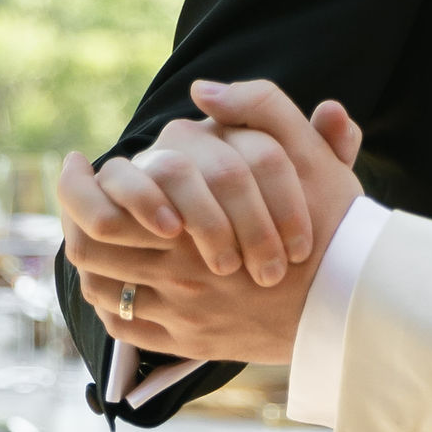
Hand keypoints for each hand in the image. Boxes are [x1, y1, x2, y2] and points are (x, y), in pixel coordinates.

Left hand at [59, 95, 361, 362]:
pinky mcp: (191, 342)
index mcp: (193, 219)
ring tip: (93, 235)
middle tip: (76, 197)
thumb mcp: (309, 153)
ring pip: (103, 287)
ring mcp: (183, 312)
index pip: (102, 205)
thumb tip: (204, 89)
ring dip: (91, 260)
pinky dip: (111, 303)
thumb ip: (263, 107)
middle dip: (72, 218)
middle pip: (89, 248)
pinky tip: (118, 280)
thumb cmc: (333, 222)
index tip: (76, 163)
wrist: (358, 299)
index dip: (76, 184)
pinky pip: (126, 326)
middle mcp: (178, 269)